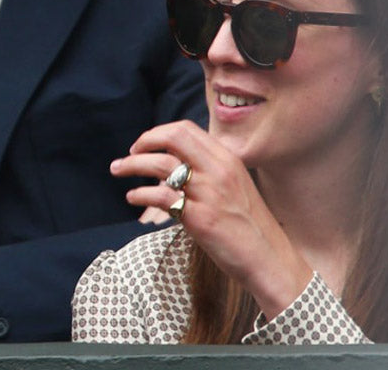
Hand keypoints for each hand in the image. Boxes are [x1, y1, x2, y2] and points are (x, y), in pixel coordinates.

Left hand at [111, 120, 312, 318]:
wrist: (269, 259)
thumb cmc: (248, 226)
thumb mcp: (234, 187)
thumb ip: (209, 170)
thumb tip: (173, 163)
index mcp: (227, 160)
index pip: (186, 129)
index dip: (158, 133)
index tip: (144, 145)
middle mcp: (219, 170)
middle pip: (173, 137)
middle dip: (144, 141)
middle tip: (129, 153)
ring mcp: (209, 193)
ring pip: (161, 163)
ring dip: (132, 164)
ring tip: (118, 170)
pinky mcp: (200, 218)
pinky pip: (161, 196)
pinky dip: (140, 194)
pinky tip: (133, 198)